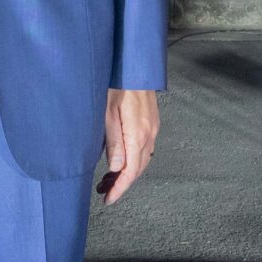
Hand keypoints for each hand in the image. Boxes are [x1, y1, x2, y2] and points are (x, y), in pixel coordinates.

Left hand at [100, 88, 158, 203]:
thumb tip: (116, 167)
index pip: (131, 170)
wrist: (134, 62)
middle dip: (124, 183)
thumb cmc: (116, 83)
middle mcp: (150, 132)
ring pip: (144, 158)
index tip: (109, 199)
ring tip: (113, 179)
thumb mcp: (106, 112)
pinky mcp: (153, 120)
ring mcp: (154, 126)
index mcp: (138, 133)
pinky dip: (136, 158)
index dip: (120, 188)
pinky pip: (146, 147)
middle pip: (140, 167)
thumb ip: (113, 141)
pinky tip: (124, 159)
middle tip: (107, 192)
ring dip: (130, 172)